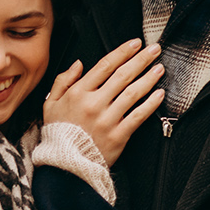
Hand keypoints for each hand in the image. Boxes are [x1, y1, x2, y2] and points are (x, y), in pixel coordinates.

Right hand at [42, 39, 166, 164]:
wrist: (64, 165)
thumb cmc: (58, 134)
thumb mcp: (50, 104)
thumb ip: (63, 81)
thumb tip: (78, 63)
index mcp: (78, 93)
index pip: (105, 65)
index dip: (123, 52)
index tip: (135, 43)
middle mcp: (94, 104)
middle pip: (123, 75)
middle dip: (141, 59)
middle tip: (154, 50)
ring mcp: (107, 120)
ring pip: (133, 93)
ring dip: (149, 78)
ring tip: (160, 69)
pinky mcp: (118, 135)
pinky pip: (138, 116)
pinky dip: (151, 104)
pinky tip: (160, 94)